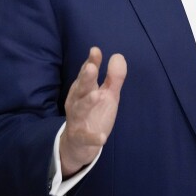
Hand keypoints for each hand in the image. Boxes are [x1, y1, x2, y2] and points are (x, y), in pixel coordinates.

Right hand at [59, 46, 126, 177]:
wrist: (79, 145)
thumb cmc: (94, 113)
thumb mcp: (107, 94)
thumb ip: (113, 77)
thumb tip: (118, 55)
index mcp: (83, 89)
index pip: (86, 73)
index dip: (91, 62)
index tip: (95, 50)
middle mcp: (77, 102)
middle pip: (80, 88)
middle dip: (85, 78)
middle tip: (92, 68)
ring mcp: (77, 120)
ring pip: (79, 110)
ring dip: (87, 102)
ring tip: (98, 95)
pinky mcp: (80, 137)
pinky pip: (85, 137)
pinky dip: (93, 138)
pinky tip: (102, 138)